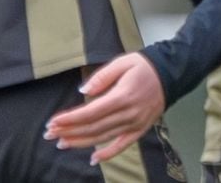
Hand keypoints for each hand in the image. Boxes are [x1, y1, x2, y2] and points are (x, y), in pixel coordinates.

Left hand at [44, 53, 164, 164]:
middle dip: (70, 131)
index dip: (71, 119)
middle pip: (94, 127)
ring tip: (62, 143)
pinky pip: (122, 145)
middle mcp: (128, 113)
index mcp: (123, 95)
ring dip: (81, 142)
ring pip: (104, 137)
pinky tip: (93, 159)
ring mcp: (135, 124)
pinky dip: (108, 154)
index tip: (53, 122)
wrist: (170, 74)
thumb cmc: (144, 66)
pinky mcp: (140, 130)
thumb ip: (102, 76)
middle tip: (50, 134)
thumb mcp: (123, 62)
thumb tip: (83, 90)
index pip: (91, 112)